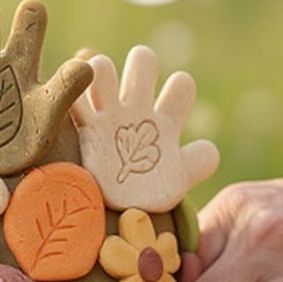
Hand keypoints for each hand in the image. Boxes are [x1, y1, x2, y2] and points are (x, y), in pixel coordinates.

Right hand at [71, 45, 218, 211]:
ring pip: (102, 70)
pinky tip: (78, 104)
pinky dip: (74, 93)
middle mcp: (136, 111)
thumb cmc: (145, 200)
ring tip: (100, 91)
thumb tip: (208, 145)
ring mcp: (108, 116)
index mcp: (163, 121)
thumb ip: (198, 162)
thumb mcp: (176, 184)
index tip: (169, 113)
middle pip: (142, 62)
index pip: (180, 86)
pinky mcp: (83, 127)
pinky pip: (75, 99)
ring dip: (102, 71)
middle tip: (136, 94)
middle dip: (140, 64)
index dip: (179, 89)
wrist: (110, 219)